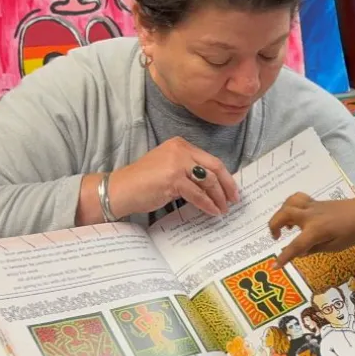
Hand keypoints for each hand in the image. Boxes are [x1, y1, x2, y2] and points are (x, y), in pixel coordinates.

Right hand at [109, 136, 237, 216]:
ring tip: (223, 209)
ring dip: (218, 197)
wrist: (120, 189)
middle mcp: (180, 150)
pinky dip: (208, 204)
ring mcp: (177, 163)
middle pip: (215, 167)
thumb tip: (214, 185)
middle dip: (227, 185)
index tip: (232, 189)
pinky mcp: (173, 179)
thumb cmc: (143, 182)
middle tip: (234, 200)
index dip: (225, 176)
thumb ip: (189, 170)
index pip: (211, 160)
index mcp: (181, 145)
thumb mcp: (169, 168)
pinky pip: (198, 194)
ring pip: (208, 181)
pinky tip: (212, 211)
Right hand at [268, 192, 354, 266]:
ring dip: (280, 214)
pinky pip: (297, 199)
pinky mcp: (315, 202)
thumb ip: (315, 249)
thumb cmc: (352, 232)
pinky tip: (295, 215)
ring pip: (288, 203)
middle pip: (284, 215)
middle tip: (276, 238)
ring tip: (285, 226)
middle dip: (274, 226)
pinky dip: (290, 206)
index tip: (274, 266)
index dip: (284, 257)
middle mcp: (310, 217)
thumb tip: (300, 252)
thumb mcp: (335, 247)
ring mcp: (312, 207)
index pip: (295, 246)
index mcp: (316, 231)